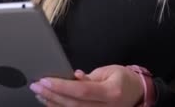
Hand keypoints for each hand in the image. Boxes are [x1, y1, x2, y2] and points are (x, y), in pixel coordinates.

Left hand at [29, 65, 143, 105]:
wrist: (138, 93)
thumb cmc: (124, 79)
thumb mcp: (109, 71)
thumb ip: (90, 77)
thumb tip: (72, 78)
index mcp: (111, 93)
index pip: (82, 91)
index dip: (61, 87)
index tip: (45, 80)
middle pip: (74, 105)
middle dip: (52, 95)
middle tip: (36, 85)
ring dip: (53, 104)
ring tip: (39, 93)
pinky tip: (50, 103)